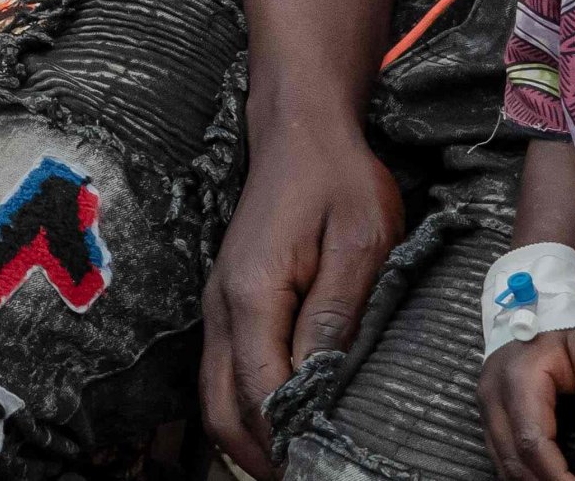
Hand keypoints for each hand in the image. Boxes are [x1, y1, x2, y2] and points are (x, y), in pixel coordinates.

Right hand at [201, 113, 405, 473]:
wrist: (298, 128)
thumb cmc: (337, 179)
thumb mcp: (359, 242)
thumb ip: (337, 314)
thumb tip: (320, 383)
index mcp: (254, 295)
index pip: (261, 392)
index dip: (289, 441)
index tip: (323, 467)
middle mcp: (222, 306)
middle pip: (222, 409)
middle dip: (262, 457)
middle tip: (310, 476)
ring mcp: (218, 304)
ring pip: (214, 396)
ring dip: (250, 439)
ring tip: (298, 462)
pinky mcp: (228, 301)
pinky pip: (222, 372)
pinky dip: (244, 410)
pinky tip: (282, 423)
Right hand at [480, 327, 574, 480]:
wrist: (532, 297)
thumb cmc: (564, 321)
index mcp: (519, 380)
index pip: (532, 443)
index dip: (557, 477)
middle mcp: (493, 396)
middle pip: (512, 460)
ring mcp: (486, 404)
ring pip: (502, 462)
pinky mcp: (489, 410)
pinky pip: (500, 452)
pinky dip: (524, 472)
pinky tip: (550, 476)